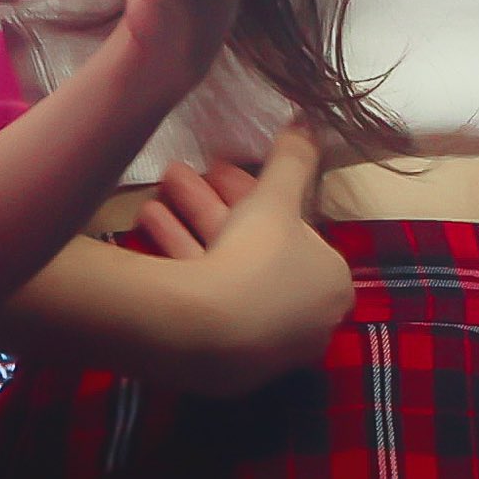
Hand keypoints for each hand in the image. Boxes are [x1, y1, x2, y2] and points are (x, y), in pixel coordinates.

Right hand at [132, 127, 353, 395]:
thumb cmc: (256, 257)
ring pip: (224, 268)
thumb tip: (308, 120)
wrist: (205, 332)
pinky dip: (180, 253)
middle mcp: (302, 319)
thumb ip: (293, 159)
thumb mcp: (276, 195)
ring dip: (191, 218)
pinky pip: (204, 295)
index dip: (256, 194)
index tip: (222, 171)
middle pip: (255, 248)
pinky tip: (148, 220)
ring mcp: (260, 344)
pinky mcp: (220, 358)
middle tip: (183, 173)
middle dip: (215, 202)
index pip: (297, 231)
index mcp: (330, 284)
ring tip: (162, 182)